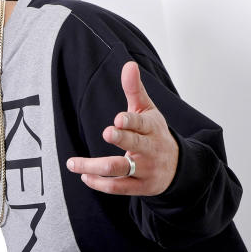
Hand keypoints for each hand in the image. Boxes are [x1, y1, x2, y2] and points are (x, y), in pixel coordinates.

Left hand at [66, 61, 178, 195]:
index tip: (118, 118)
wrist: (178, 167)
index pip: (142, 123)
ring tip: (72, 163)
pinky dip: (99, 183)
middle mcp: (149, 149)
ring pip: (119, 169)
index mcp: (152, 128)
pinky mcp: (139, 187)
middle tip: (106, 132)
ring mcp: (145, 169)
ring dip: (94, 167)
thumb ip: (135, 90)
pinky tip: (84, 176)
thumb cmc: (155, 134)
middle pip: (134, 145)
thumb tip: (128, 64)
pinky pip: (117, 187)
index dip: (131, 121)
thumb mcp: (148, 110)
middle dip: (121, 139)